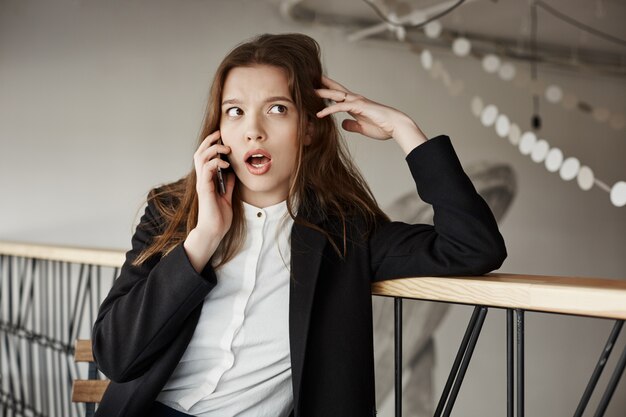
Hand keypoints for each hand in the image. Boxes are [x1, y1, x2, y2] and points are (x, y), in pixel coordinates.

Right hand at [184, 130, 235, 271]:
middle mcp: (202, 179)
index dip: (211, 145)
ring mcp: (202, 183)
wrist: (214, 231)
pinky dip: (215, 163)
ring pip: (200, 158)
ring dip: (213, 149)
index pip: (205, 156)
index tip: (222, 137)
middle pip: (199, 153)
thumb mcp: (227, 197)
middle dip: (209, 141)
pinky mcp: (204, 189)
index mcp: (207, 180)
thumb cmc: (219, 217)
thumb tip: (232, 173)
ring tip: (225, 149)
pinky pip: (206, 169)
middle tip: (220, 134)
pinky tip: (225, 164)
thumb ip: (228, 184)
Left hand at [315, 76, 427, 153]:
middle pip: (335, 89)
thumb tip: (343, 124)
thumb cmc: (383, 127)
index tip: (315, 88)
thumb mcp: (362, 128)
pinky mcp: (359, 107)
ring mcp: (357, 102)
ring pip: (336, 95)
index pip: (338, 95)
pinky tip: (319, 114)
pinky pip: (341, 107)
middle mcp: (355, 99)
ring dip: (321, 93)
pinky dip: (329, 109)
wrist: (397, 126)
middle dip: (321, 85)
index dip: (327, 90)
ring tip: (307, 93)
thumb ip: (352, 125)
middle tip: (307, 80)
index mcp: (355, 104)